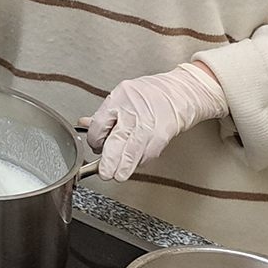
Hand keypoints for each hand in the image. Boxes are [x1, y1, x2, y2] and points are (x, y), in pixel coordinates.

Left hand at [84, 63, 227, 180]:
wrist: (182, 92)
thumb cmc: (152, 92)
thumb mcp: (122, 95)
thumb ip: (105, 113)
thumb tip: (85, 124)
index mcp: (118, 99)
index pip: (99, 125)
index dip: (94, 140)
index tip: (95, 147)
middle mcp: (132, 112)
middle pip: (116, 140)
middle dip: (109, 160)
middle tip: (104, 172)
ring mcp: (148, 125)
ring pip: (132, 151)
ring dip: (124, 166)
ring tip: (117, 175)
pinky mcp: (162, 136)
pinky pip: (148, 153)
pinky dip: (139, 161)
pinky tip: (134, 165)